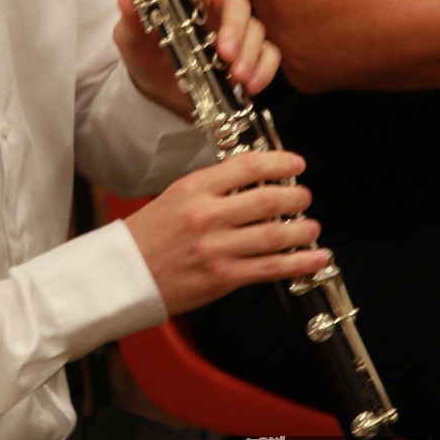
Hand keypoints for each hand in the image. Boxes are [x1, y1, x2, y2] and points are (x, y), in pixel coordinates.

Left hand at [113, 0, 279, 118]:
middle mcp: (217, 9)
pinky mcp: (252, 56)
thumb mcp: (132, 43)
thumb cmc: (148, 59)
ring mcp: (238, 32)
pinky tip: (251, 85)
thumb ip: (131, 21)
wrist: (162, 96)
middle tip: (224, 52)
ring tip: (236, 76)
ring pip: (256, 28)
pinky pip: (270, 55)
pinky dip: (264, 68)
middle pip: (238, 2)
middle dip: (234, 27)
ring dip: (249, 52)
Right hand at [124, 149, 329, 313]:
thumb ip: (213, 188)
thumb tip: (255, 181)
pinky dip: (298, 263)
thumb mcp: (176, 196)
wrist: (123, 274)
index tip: (296, 163)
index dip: (278, 162)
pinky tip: (316, 258)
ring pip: (274, 235)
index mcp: (194, 188)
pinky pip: (269, 268)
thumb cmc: (148, 234)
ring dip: (302, 230)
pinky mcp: (222, 277)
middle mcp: (207, 215)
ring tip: (312, 227)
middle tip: (305, 196)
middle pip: (267, 199)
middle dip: (295, 196)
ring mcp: (216, 248)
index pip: (246, 166)